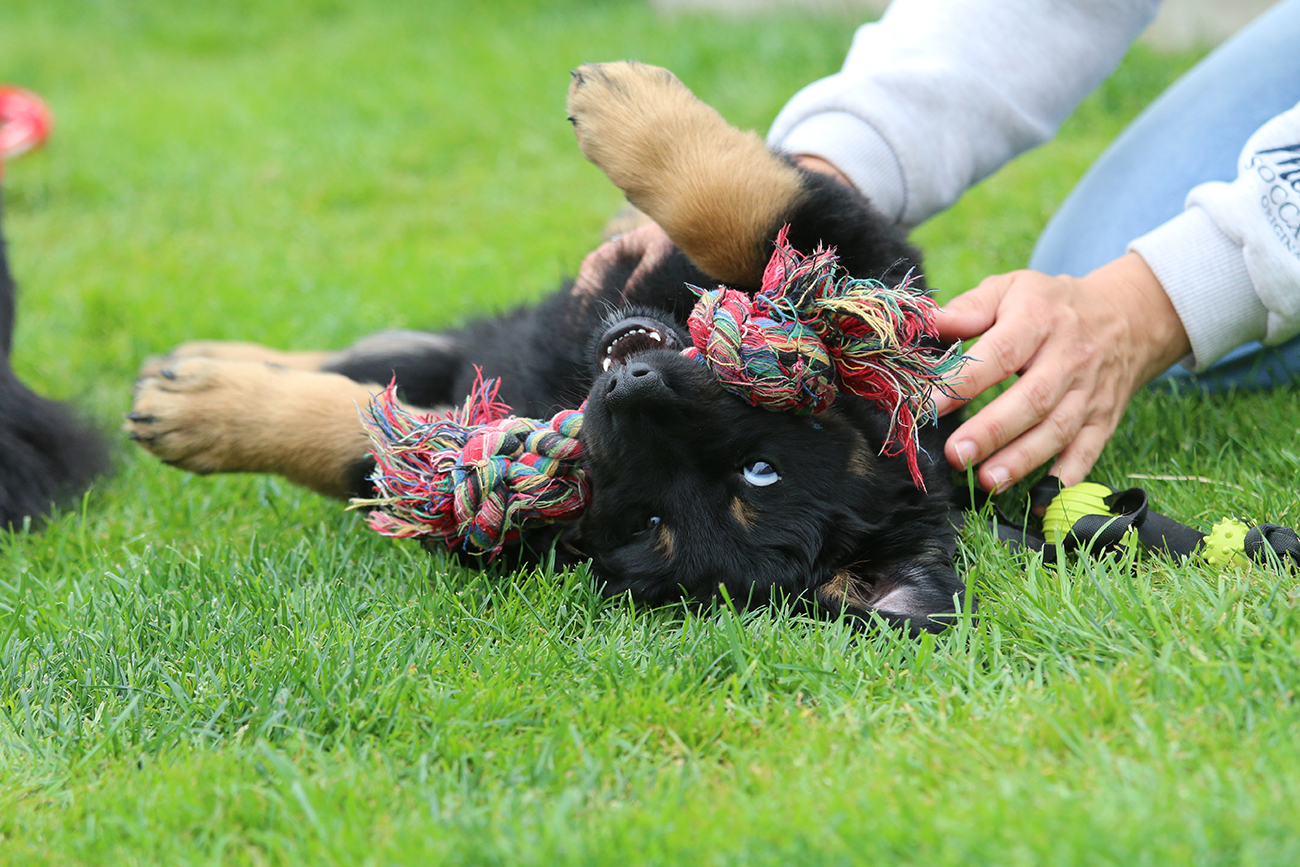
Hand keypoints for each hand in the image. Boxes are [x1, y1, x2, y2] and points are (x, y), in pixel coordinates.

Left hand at [932, 252, 1190, 491]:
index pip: (1001, 353)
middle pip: (1033, 398)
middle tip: (956, 455)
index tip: (931, 406)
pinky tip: (1041, 501)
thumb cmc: (1050, 305)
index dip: (966, 381)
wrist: (1129, 316)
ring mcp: (1089, 393)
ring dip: (1022, 460)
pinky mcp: (1103, 420)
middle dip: (993, 430)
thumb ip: (970, 307)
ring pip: (1058, 430)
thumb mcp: (1011, 289)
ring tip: (987, 481)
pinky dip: (1067, 480)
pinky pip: (1088, 453)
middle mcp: (1068, 359)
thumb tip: (931, 322)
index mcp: (1039, 321)